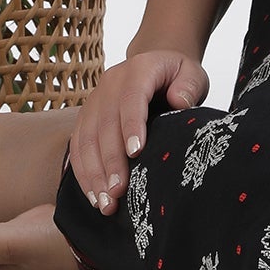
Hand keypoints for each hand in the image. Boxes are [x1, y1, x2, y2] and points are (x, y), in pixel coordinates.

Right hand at [67, 49, 208, 214]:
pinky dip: (83, 172)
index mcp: (138, 69)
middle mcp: (110, 83)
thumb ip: (189, 85)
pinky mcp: (85, 117)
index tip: (136, 153)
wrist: (157, 66)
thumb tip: (179, 102)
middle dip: (110, 161)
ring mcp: (94, 100)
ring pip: (86, 139)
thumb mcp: (192, 73)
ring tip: (105, 203)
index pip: (132, 98)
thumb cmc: (176, 75)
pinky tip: (94, 195)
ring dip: (93, 173)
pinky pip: (78, 146)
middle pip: (106, 124)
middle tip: (118, 192)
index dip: (131, 125)